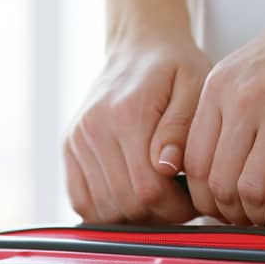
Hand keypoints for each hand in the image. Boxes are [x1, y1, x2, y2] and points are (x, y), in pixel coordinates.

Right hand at [64, 35, 211, 223]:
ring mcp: (77, 141)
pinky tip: (130, 196)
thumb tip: (167, 167)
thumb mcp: (195, 86)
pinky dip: (107, 211)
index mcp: (126, 115)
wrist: (138, 47)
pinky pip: (81, 202)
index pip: (148, 190)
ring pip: (102, 210)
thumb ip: (182, 128)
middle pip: (125, 205)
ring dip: (133, 216)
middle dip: (158, 214)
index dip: (175, 207)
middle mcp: (94, 129)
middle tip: (179, 201)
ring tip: (157, 197)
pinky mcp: (69, 149)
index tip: (193, 197)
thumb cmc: (175, 67)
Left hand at [183, 0, 264, 226]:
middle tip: (245, 223)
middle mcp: (241, 98)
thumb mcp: (246, 72)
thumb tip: (214, 170)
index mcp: (217, 88)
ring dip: (258, 216)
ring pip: (252, 187)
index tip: (218, 210)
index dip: (203, 198)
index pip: (192, 161)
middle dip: (230, 214)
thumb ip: (225, 115)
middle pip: (218, 181)